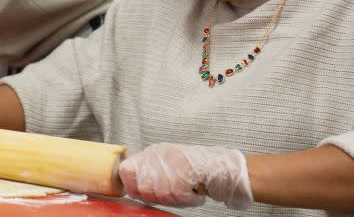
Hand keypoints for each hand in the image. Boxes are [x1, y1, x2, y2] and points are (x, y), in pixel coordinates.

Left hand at [118, 143, 252, 209]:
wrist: (226, 169)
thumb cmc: (200, 171)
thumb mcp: (169, 166)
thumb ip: (150, 173)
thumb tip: (132, 187)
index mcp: (154, 152)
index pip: (126, 169)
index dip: (131, 186)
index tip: (140, 193)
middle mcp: (160, 154)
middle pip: (142, 187)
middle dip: (157, 198)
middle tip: (173, 195)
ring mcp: (172, 161)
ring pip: (159, 193)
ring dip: (175, 200)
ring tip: (187, 192)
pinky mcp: (186, 170)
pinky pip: (177, 194)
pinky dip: (188, 200)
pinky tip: (195, 193)